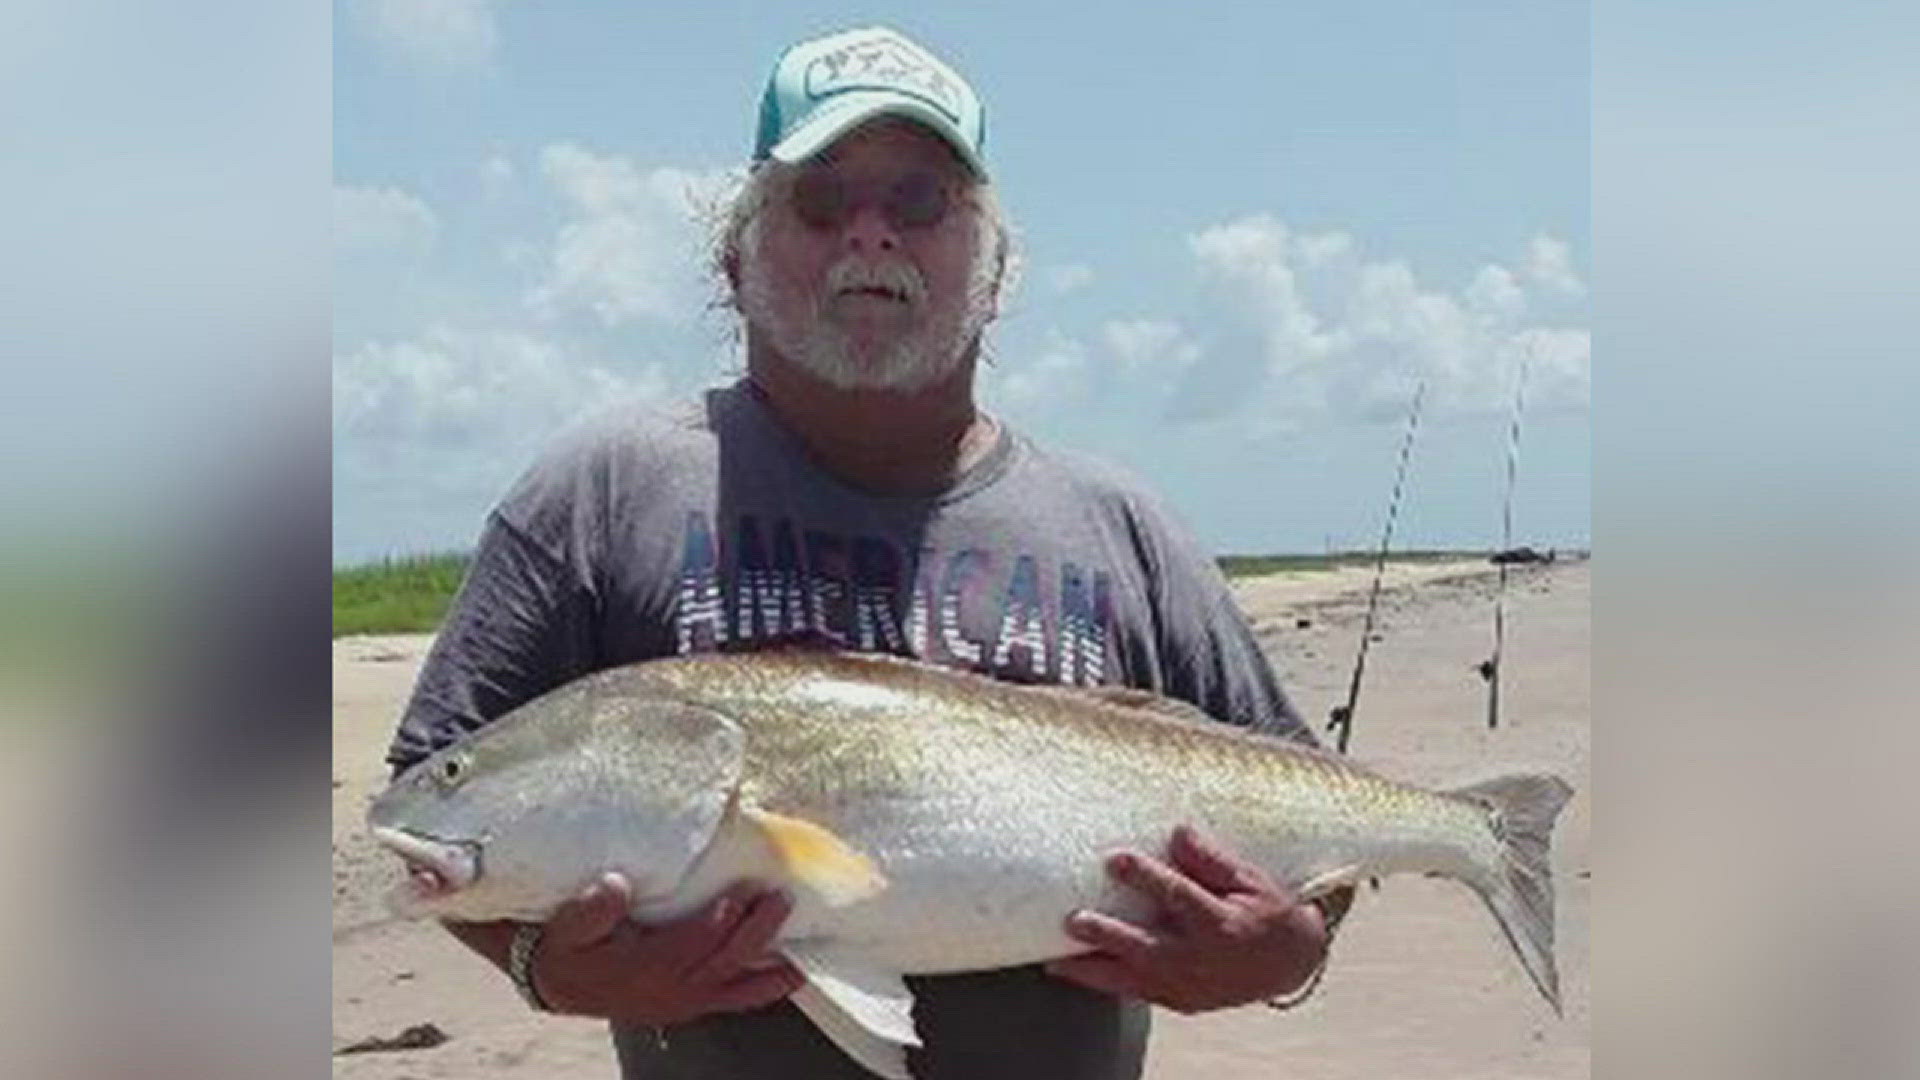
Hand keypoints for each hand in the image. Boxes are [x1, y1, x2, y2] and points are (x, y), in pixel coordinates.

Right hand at [531, 874, 804, 1025]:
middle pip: (726, 958)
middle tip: (780, 899)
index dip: (725, 914)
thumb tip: (616, 886)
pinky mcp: (690, 1006)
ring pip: (737, 986)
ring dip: (770, 967)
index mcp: (646, 966)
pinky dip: (762, 989)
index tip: (747, 886)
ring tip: (803, 951)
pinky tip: (788, 977)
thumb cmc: (569, 947)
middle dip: (757, 930)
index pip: (697, 938)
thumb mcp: (568, 925)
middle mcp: (672, 989)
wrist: (560, 986)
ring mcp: (684, 1002)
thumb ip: (591, 908)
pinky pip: (734, 999)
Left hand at [1046, 826, 1331, 1012]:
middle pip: (1148, 947)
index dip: (1146, 877)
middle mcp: (1201, 959)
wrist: (1288, 963)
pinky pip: (1136, 993)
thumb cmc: (1265, 911)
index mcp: (1221, 922)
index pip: (1178, 896)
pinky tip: (1074, 972)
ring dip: (1094, 971)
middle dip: (1109, 935)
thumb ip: (1211, 860)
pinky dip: (1106, 984)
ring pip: (1134, 981)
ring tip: (1055, 960)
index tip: (1116, 858)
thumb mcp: (1249, 880)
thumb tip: (1177, 832)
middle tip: (1074, 920)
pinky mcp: (1179, 1001)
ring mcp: (1189, 986)